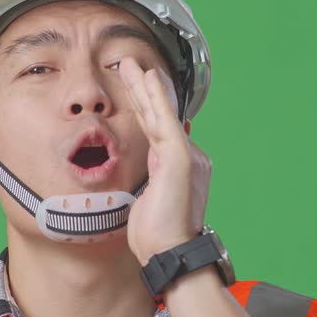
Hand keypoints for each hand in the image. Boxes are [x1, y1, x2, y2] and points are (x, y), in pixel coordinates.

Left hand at [116, 58, 210, 264]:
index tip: (133, 87)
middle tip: (128, 64)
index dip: (144, 106)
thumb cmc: (157, 237)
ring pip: (160, 114)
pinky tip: (149, 78)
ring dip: (144, 86)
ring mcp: (186, 156)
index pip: (158, 129)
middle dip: (142, 89)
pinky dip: (157, 98)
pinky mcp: (181, 159)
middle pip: (158, 116)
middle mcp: (188, 156)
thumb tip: (145, 168)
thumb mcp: (147, 202)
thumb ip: (148, 180)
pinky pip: (165, 122)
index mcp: (178, 166)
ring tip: (130, 63)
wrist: (172, 253)